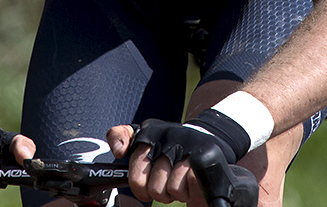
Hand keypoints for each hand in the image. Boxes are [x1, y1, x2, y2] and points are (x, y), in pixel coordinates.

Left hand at [108, 119, 238, 204]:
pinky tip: (193, 181)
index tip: (148, 182)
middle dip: (161, 191)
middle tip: (168, 182)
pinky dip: (193, 188)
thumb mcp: (143, 140)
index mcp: (148, 134)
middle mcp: (166, 137)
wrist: (209, 141)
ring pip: (172, 188)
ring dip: (178, 191)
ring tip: (181, 180)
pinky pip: (191, 181)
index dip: (141, 185)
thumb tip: (118, 149)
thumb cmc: (172, 148)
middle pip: (154, 188)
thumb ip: (122, 137)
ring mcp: (186, 146)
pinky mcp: (204, 154)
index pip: (135, 176)